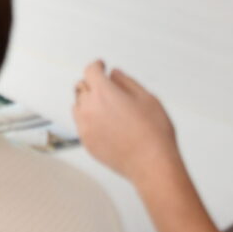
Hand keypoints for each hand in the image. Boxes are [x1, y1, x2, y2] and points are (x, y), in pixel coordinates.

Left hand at [72, 60, 183, 184]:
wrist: (153, 166)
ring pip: (78, 106)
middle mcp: (89, 108)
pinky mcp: (87, 143)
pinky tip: (104, 124)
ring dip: (87, 101)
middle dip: (92, 83)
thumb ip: (126, 81)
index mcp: (103, 93)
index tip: (101, 65)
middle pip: (82, 87)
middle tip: (105, 87)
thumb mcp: (147, 98)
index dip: (97, 66)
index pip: (91, 71)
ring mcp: (85, 127)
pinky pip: (81, 125)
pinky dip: (88, 120)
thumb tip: (113, 73)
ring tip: (105, 106)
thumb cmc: (154, 133)